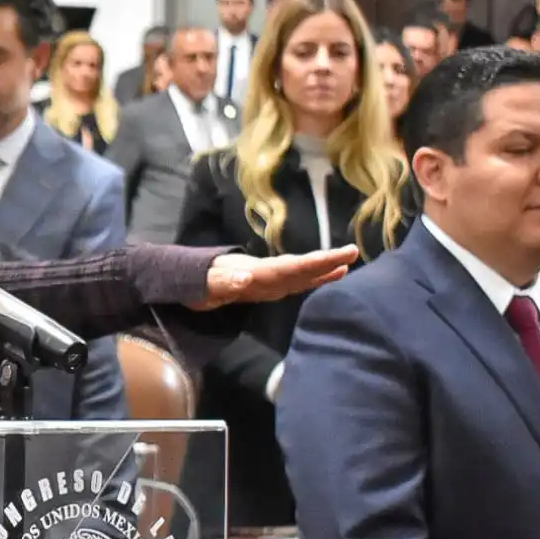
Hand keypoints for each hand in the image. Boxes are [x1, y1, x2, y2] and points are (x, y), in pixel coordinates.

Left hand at [190, 246, 358, 309]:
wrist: (186, 279)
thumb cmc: (194, 281)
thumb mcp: (205, 283)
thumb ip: (224, 280)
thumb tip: (246, 277)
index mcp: (255, 271)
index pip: (290, 267)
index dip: (314, 263)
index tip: (339, 256)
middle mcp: (264, 273)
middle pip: (299, 268)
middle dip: (326, 262)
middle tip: (353, 252)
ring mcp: (265, 279)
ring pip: (299, 274)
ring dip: (322, 270)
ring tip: (348, 263)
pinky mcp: (264, 286)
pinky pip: (292, 282)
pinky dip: (310, 279)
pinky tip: (327, 278)